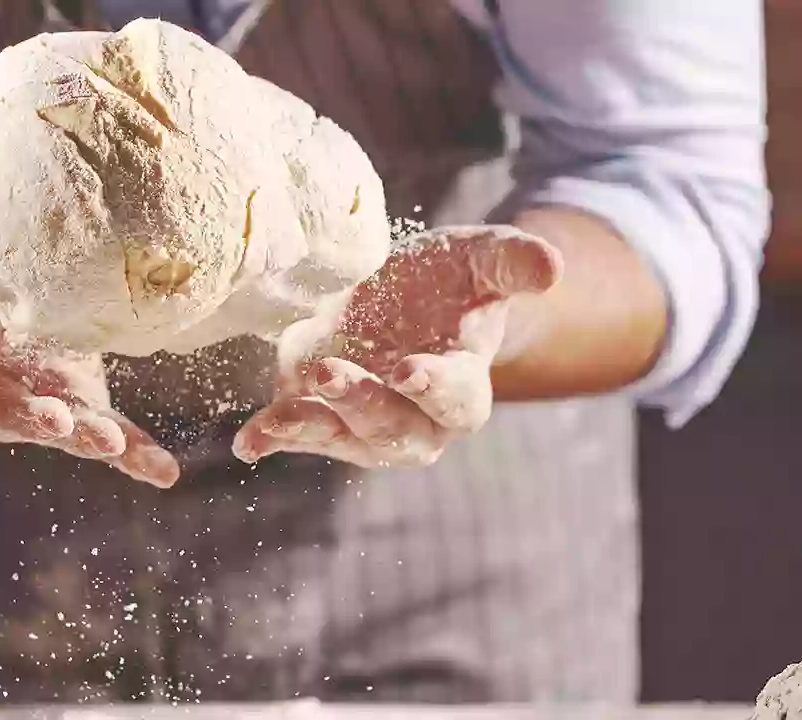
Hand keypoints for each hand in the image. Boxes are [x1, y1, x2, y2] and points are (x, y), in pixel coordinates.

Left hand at [233, 225, 561, 467]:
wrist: (396, 293)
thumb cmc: (447, 279)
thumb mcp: (478, 258)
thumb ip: (511, 262)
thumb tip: (552, 266)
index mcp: (463, 385)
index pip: (457, 399)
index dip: (435, 388)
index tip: (409, 369)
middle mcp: (416, 421)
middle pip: (397, 433)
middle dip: (364, 407)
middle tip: (332, 375)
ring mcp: (363, 426)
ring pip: (345, 441)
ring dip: (313, 428)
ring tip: (279, 417)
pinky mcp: (317, 416)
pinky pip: (296, 437)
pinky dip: (272, 438)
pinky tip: (249, 441)